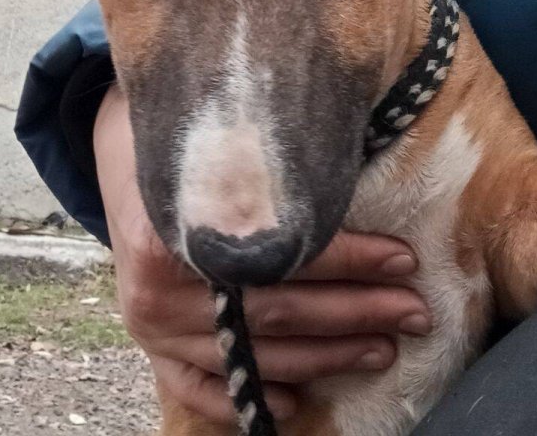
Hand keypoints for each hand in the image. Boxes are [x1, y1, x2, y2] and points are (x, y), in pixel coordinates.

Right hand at [94, 84, 430, 423]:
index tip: (405, 258)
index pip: (281, 251)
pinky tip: (294, 403)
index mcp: (175, 225)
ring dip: (325, 356)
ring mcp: (151, 326)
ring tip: (383, 347)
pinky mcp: (150, 348)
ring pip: (253, 354)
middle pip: (276, 309)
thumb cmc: (190, 136)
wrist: (122, 150)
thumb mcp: (228, 133)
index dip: (350, 257)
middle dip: (356, 312)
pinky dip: (245, 400)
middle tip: (414, 311)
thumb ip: (277, 159)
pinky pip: (198, 388)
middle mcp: (157, 287)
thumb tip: (364, 150)